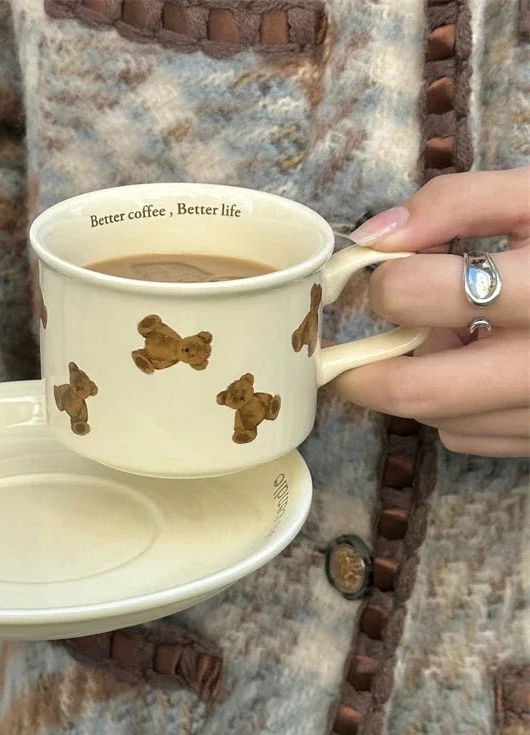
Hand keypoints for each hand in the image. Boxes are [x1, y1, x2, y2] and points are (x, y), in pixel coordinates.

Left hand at [334, 166, 529, 456]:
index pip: (420, 296)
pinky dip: (452, 407)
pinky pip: (468, 437)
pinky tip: (481, 366)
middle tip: (348, 348)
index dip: (385, 282)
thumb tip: (372, 237)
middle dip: (361, 370)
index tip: (382, 274)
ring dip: (417, 384)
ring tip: (449, 339)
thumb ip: (458, 202)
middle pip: (416, 393)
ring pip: (438, 419)